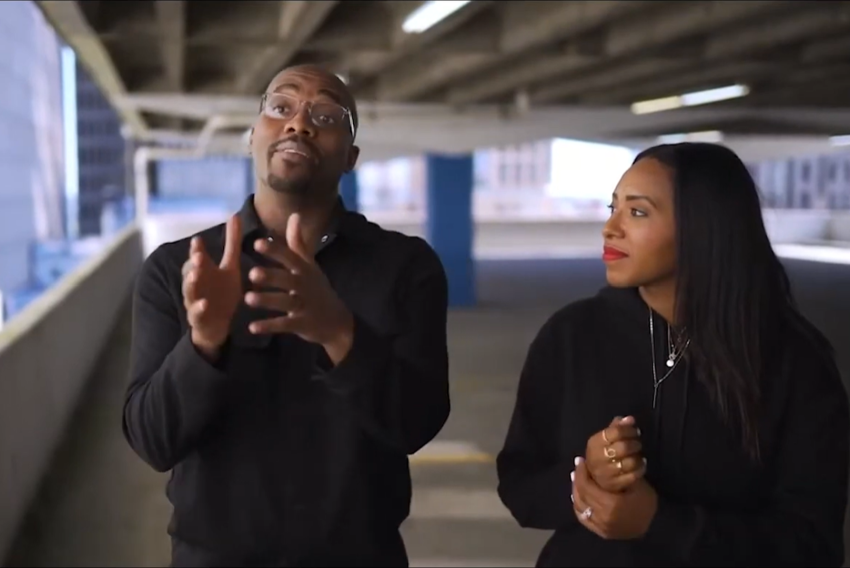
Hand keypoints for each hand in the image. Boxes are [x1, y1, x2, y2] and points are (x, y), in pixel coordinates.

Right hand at [181, 214, 242, 355]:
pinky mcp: (199, 318)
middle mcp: (196, 284)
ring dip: (191, 283)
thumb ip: (231, 243)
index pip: (197, 257)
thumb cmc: (223, 292)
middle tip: (198, 256)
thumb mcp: (231, 267)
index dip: (197, 250)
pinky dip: (199, 308)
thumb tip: (235, 215)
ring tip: (196, 275)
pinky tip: (205, 303)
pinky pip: (196, 313)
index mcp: (203, 271)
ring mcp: (195, 300)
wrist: (218, 324)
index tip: (199, 240)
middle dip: (193, 264)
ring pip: (189, 291)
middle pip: (190, 272)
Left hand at [244, 213, 353, 362]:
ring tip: (247, 299)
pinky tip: (252, 327)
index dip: (275, 251)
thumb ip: (298, 242)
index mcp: (304, 270)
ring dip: (267, 300)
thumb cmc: (317, 288)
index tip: (257, 243)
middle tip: (252, 273)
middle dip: (271, 276)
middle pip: (287, 280)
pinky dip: (269, 326)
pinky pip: (284, 325)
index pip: (290, 257)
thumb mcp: (310, 265)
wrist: (337, 320)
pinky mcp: (302, 324)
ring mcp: (304, 306)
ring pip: (284, 302)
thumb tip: (294, 215)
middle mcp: (304, 286)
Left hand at [571, 456, 656, 539]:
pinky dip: (579, 506)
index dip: (581, 472)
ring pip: (580, 507)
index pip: (587, 486)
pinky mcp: (601, 532)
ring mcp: (600, 527)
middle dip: (577, 480)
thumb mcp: (636, 485)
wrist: (656, 526)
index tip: (580, 460)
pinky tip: (579, 496)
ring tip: (576, 479)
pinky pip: (584, 518)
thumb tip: (601, 462)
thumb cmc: (646, 503)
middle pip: (581, 496)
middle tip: (577, 467)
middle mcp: (602, 517)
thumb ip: (617, 475)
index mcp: (610, 504)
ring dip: (576, 492)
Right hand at [585, 416, 645, 491]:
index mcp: (594, 443)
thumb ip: (617, 427)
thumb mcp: (606, 439)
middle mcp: (597, 458)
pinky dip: (640, 468)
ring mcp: (605, 473)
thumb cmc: (603, 453)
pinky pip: (633, 475)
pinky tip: (641, 464)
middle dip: (634, 444)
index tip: (635, 431)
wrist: (597, 478)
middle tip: (637, 443)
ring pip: (629, 462)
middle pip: (623, 447)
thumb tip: (630, 419)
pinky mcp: (614, 484)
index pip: (614, 432)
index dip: (628, 430)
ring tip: (638, 454)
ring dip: (638, 457)